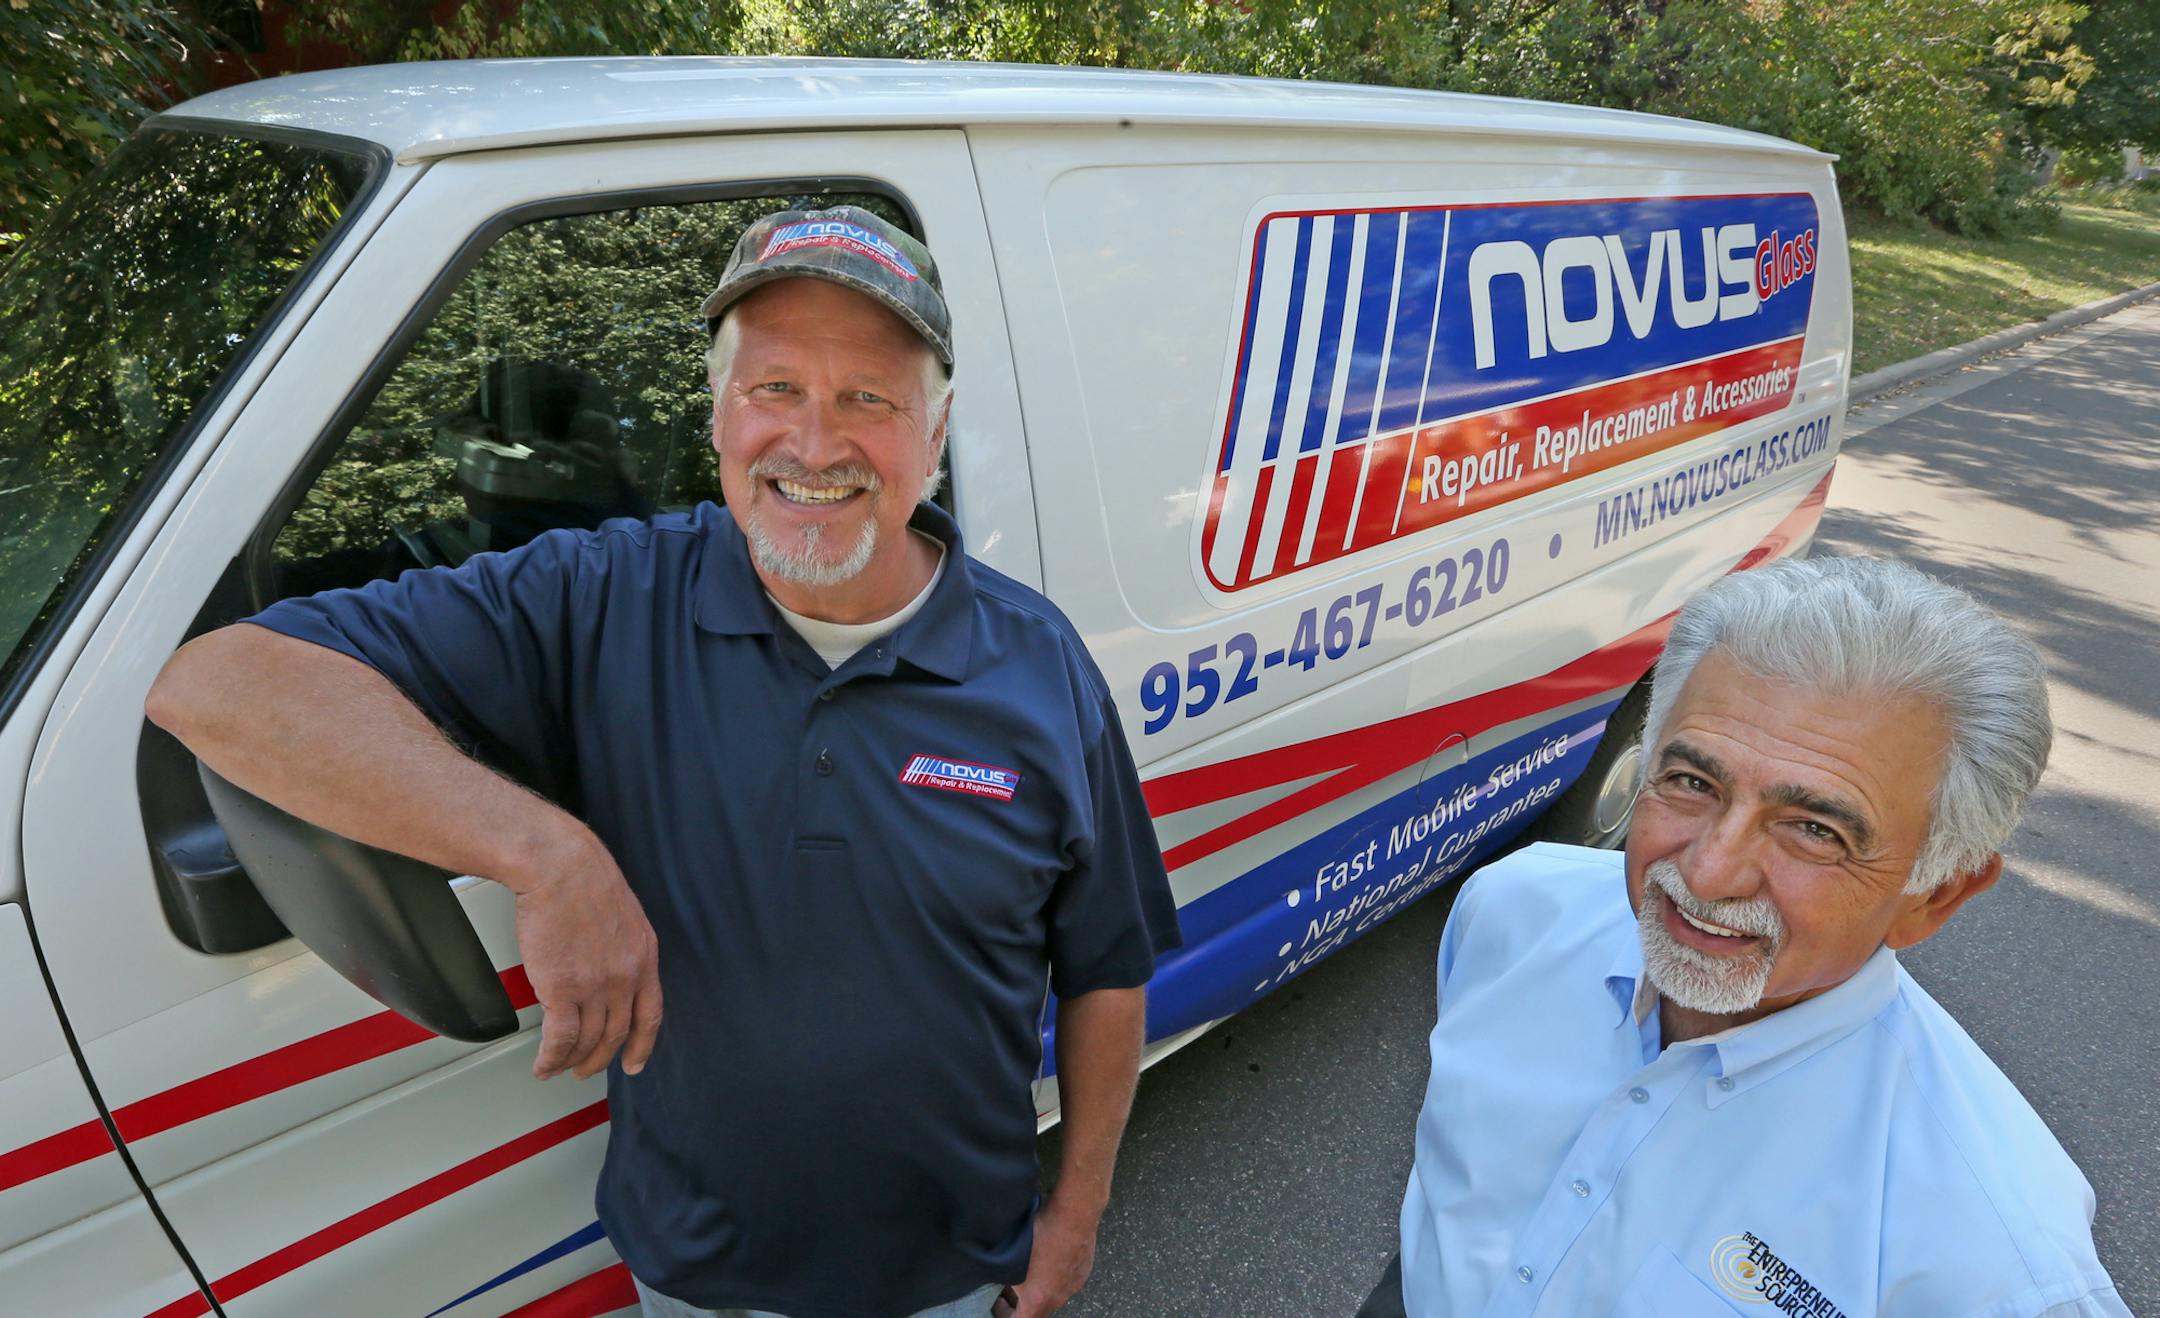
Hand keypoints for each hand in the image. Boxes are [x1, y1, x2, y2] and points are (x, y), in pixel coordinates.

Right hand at [510, 830, 661, 1080]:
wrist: (559, 867)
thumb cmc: (583, 879)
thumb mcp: (623, 913)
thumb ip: (622, 945)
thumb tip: (609, 964)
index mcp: (644, 956)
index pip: (650, 1014)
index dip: (642, 1044)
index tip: (634, 1062)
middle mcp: (625, 976)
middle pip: (616, 1033)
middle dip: (601, 1059)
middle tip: (587, 1070)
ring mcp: (596, 986)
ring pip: (588, 1041)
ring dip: (572, 1062)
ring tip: (559, 1069)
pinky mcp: (563, 990)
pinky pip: (560, 1040)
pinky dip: (552, 1059)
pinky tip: (544, 1066)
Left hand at [993, 1198, 1099, 1316]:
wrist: (1072, 1216)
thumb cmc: (1040, 1235)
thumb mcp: (1009, 1258)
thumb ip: (1001, 1275)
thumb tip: (995, 1277)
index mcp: (1039, 1299)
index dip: (1004, 1314)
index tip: (997, 1302)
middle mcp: (1059, 1297)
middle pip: (1038, 1309)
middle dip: (1021, 1302)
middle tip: (1009, 1286)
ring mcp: (1074, 1284)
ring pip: (1054, 1293)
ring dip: (1040, 1287)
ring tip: (1029, 1268)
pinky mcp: (1084, 1270)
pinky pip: (1067, 1279)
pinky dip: (1055, 1274)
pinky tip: (1048, 1256)